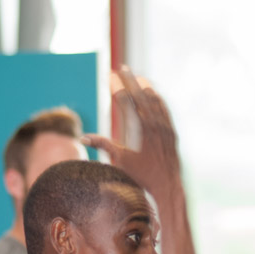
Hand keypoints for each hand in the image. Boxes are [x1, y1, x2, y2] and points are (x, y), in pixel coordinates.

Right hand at [82, 67, 180, 196]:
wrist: (167, 185)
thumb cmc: (142, 175)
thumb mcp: (120, 160)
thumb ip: (103, 145)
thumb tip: (83, 138)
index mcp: (138, 129)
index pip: (125, 101)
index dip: (116, 87)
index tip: (110, 77)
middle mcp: (152, 124)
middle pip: (139, 94)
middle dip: (130, 79)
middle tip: (121, 68)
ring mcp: (164, 126)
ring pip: (154, 99)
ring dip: (144, 85)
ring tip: (136, 76)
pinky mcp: (171, 130)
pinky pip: (164, 108)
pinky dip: (157, 98)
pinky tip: (153, 93)